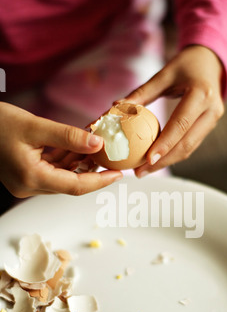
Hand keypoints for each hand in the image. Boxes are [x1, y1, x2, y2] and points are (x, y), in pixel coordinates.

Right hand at [0, 102, 122, 197]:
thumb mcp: (35, 125)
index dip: (99, 181)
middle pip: (70, 183)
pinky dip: (64, 162)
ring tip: (93, 146)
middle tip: (109, 155)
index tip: (118, 175)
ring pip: (62, 178)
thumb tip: (98, 144)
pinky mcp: (24, 178)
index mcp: (31, 177)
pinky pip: (51, 173)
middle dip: (91, 170)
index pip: (75, 186)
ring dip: (78, 164)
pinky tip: (74, 147)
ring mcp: (25, 184)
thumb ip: (68, 136)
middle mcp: (28, 186)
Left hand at [119, 45, 224, 176]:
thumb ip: (142, 92)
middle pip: (187, 144)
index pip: (181, 125)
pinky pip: (191, 144)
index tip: (147, 160)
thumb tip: (116, 107)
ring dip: (167, 162)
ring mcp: (213, 120)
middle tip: (141, 171)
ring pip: (190, 148)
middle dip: (163, 161)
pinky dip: (173, 154)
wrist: (210, 62)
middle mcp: (212, 110)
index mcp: (201, 94)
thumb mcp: (163, 74)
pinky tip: (156, 160)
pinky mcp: (209, 126)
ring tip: (145, 170)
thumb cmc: (185, 65)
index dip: (164, 144)